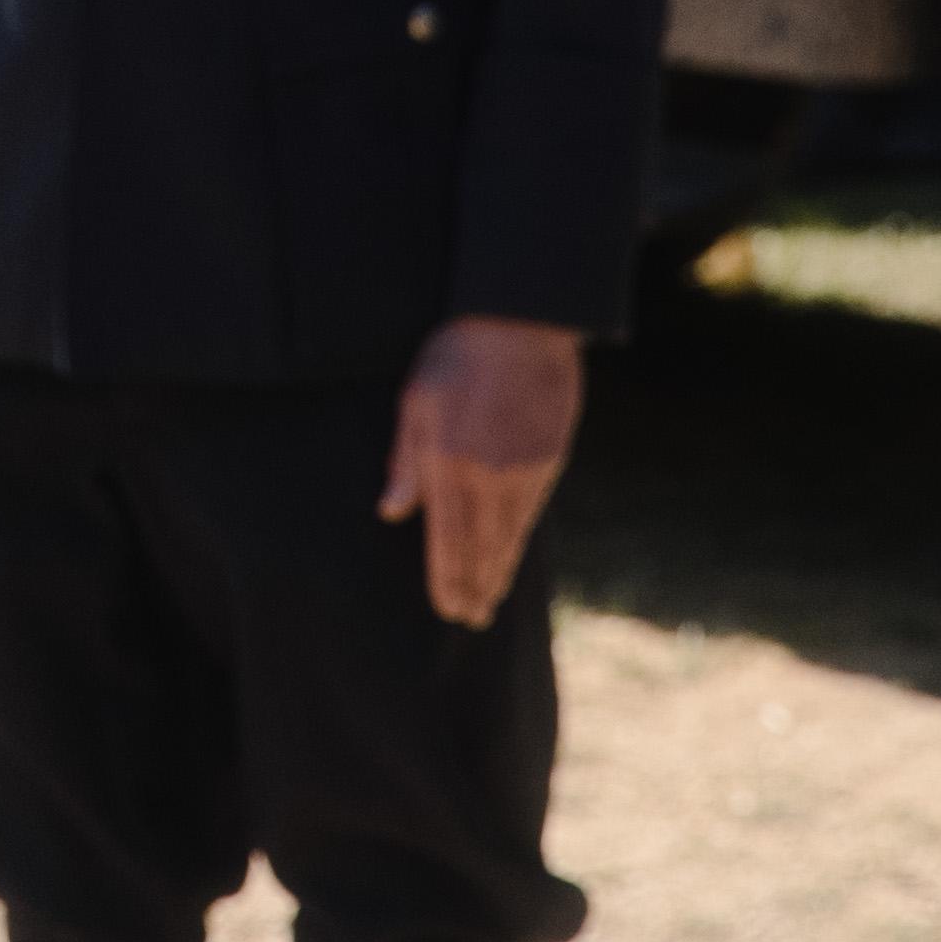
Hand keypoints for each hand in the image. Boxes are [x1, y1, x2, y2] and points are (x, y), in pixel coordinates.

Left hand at [379, 316, 581, 627]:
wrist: (521, 321)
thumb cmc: (457, 354)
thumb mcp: (416, 400)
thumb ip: (405, 460)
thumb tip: (392, 511)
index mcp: (448, 463)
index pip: (446, 541)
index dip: (446, 580)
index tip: (446, 610)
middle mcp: (488, 477)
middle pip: (481, 549)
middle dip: (475, 588)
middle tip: (471, 620)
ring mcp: (523, 471)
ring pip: (510, 536)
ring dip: (499, 571)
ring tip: (491, 599)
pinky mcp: (548, 459)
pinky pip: (531, 513)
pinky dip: (519, 541)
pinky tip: (512, 553)